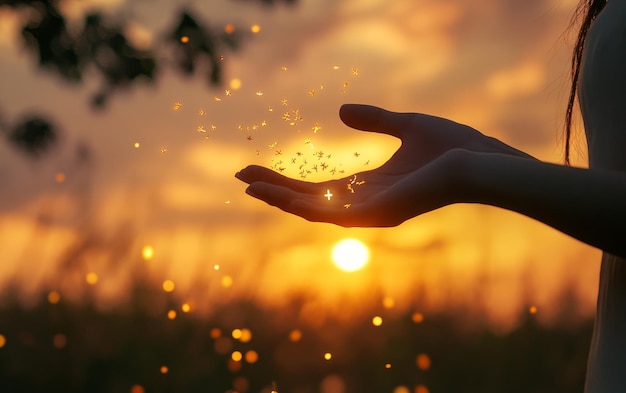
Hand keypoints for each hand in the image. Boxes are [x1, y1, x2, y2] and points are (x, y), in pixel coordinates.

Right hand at [235, 104, 534, 226]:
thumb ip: (374, 119)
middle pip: (309, 200)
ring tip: (250, 185)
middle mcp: (364, 204)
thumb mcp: (405, 125)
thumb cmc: (451, 146)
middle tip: (243, 177)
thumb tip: (340, 111)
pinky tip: (276, 193)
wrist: (479, 160)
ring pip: (312, 210)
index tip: (260, 169)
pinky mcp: (374, 214)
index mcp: (370, 187)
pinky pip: (329, 213)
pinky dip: (299, 204)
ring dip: (279, 198)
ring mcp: (369, 213)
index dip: (288, 180)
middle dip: (275, 190)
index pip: (319, 187)